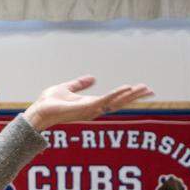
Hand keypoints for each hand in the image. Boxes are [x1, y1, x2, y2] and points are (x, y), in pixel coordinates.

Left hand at [22, 76, 152, 131]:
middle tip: (151, 90)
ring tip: (144, 89)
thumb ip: (80, 84)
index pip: (113, 99)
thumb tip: (93, 78)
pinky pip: (105, 100)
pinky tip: (126, 88)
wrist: (39, 110)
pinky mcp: (86, 108)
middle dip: (135, 97)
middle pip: (119, 102)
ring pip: (115, 102)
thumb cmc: (50, 102)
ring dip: (130, 95)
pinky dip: (116, 94)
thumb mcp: (67, 88)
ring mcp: (91, 109)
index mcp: (90, 104)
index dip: (127, 94)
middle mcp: (93, 109)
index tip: (141, 89)